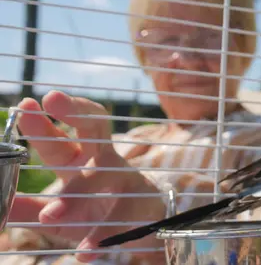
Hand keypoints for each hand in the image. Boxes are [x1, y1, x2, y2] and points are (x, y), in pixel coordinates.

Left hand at [9, 90, 166, 262]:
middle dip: (75, 113)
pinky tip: (84, 251)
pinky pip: (120, 221)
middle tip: (53, 99)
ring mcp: (125, 183)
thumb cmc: (98, 211)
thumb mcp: (61, 211)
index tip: (30, 104)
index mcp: (82, 159)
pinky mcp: (138, 210)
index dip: (48, 118)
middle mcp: (105, 162)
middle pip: (93, 128)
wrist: (145, 228)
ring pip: (105, 176)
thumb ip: (27, 209)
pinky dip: (101, 237)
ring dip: (79, 192)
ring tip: (51, 215)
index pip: (66, 132)